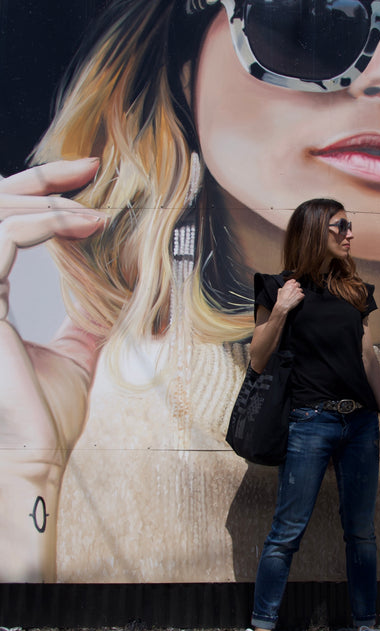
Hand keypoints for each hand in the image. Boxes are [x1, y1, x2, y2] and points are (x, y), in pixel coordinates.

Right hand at [0, 159, 106, 580]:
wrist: (33, 456)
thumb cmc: (42, 418)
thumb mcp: (71, 357)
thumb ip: (84, 323)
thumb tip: (112, 302)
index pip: (3, 225)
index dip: (39, 193)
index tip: (86, 179)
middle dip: (40, 179)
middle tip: (90, 168)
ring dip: (49, 203)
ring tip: (96, 213)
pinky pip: (1, 237)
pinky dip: (44, 222)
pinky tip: (86, 226)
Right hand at [275, 278, 303, 313]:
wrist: (283, 306)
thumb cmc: (281, 299)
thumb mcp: (280, 291)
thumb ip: (283, 288)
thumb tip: (283, 288)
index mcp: (288, 284)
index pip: (294, 280)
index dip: (293, 283)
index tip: (293, 287)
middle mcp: (294, 286)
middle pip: (298, 284)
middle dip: (297, 287)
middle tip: (295, 292)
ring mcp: (298, 290)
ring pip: (301, 290)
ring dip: (299, 293)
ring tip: (295, 297)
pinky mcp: (301, 295)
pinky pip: (303, 295)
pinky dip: (301, 297)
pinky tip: (297, 300)